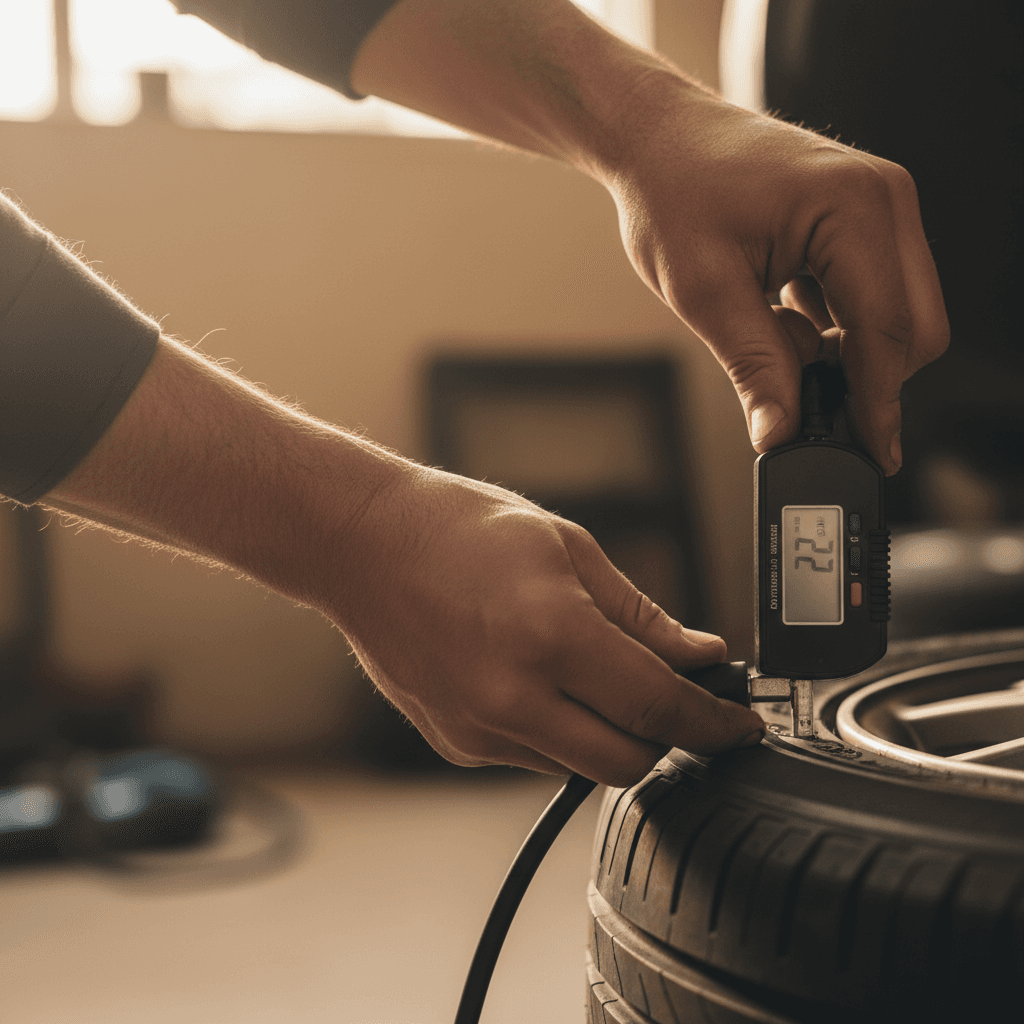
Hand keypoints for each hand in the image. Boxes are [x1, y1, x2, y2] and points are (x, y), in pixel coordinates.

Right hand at [326, 466, 765, 786]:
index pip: (659, 706)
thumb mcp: (567, 548)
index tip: (738, 726)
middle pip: (628, 761)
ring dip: (608, 732)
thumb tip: (699, 657)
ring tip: (589, 672)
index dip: (713, 723)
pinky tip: (538, 678)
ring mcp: (479, 728)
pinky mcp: (456, 743)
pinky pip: (533, 756)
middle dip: (665, 736)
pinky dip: (557, 730)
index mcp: (550, 634)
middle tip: (671, 696)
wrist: (362, 546)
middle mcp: (513, 695)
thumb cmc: (457, 529)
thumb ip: (639, 616)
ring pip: (581, 765)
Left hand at [604, 81, 948, 472]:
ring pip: (898, 316)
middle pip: (914, 328)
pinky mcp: (864, 221)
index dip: (877, 403)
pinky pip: (875, 296)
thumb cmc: (674, 193)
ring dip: (845, 353)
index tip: (870, 455)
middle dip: (866, 379)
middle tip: (800, 403)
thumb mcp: (704, 291)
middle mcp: (884, 199)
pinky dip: (837, 329)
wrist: (660, 140)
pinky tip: (783, 322)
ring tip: (772, 340)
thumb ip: (754, 365)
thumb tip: (782, 433)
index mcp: (853, 207)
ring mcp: (879, 206)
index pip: (888, 330)